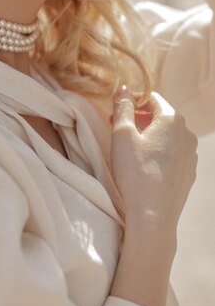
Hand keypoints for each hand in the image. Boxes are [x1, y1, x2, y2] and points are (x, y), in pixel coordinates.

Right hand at [110, 86, 197, 227]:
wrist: (153, 216)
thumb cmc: (135, 172)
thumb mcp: (121, 134)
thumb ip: (123, 107)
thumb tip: (123, 88)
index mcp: (172, 119)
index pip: (152, 97)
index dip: (132, 99)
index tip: (115, 108)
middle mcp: (187, 134)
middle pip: (160, 116)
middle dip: (138, 117)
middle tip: (115, 125)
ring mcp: (190, 155)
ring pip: (166, 135)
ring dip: (147, 134)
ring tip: (127, 145)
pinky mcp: (188, 173)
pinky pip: (172, 153)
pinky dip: (156, 151)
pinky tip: (142, 163)